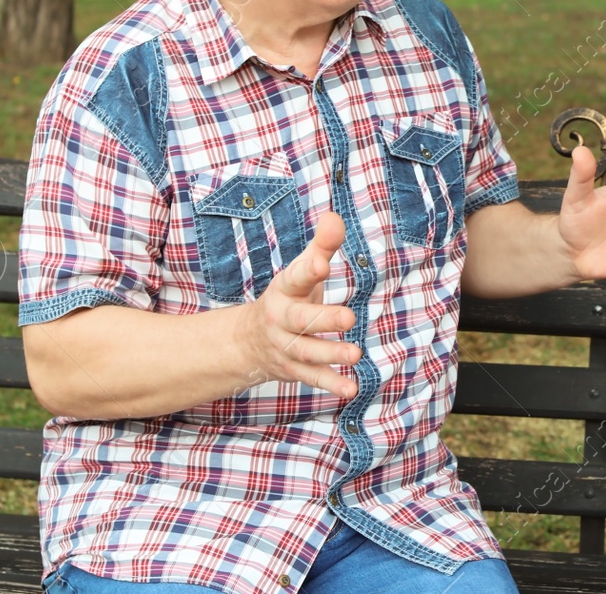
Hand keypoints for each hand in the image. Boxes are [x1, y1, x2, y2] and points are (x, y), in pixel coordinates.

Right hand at [237, 210, 360, 396]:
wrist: (249, 340)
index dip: (308, 270)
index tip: (322, 263)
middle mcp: (281, 319)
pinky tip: (351, 389)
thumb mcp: (301, 271)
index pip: (295, 278)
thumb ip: (321, 246)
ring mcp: (286, 346)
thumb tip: (335, 216)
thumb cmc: (289, 297)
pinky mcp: (294, 369)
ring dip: (331, 354)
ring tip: (356, 354)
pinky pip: (312, 378)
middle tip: (349, 317)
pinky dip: (331, 384)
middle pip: (300, 320)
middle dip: (323, 319)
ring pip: (306, 352)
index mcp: (285, 290)